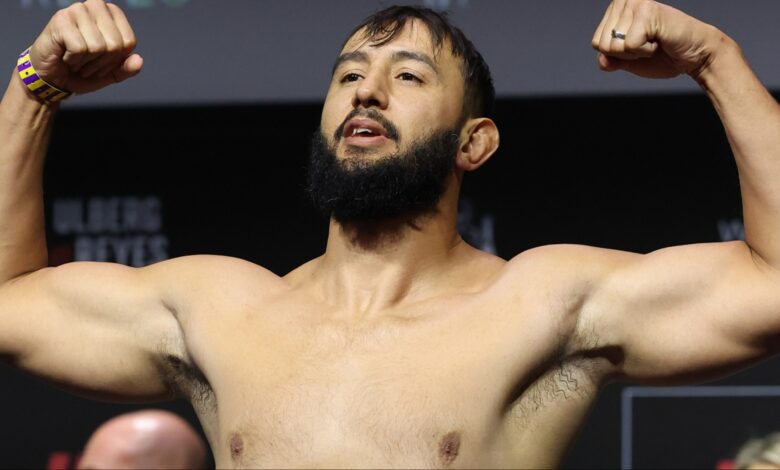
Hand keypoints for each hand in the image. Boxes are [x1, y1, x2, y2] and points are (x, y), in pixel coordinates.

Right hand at [28, 0, 141, 94]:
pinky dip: (73, 60)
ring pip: (97, 46)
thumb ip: (127, 68)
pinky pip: (79, 48)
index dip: (117, 59)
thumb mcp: (110, 73)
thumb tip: (139, 60)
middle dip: (102, 63)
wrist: (52, 78)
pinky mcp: (61, 19)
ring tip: (76, 60)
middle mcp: (96, 6)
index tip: (102, 61)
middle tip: (87, 63)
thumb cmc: (82, 71)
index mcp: (112, 14)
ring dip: (87, 63)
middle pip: (115, 44)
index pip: (129, 42)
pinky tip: (65, 56)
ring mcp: (77, 10)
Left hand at [591, 0, 726, 79]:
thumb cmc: (663, 55)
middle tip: (646, 44)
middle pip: (602, 44)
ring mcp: (635, 4)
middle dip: (624, 54)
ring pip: (614, 45)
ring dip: (635, 52)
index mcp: (616, 9)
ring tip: (653, 41)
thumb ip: (609, 60)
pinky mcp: (647, 12)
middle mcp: (624, 1)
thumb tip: (601, 59)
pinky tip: (659, 40)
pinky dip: (645, 51)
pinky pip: (630, 45)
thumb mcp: (628, 61)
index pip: (596, 43)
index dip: (616, 55)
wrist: (693, 56)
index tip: (637, 46)